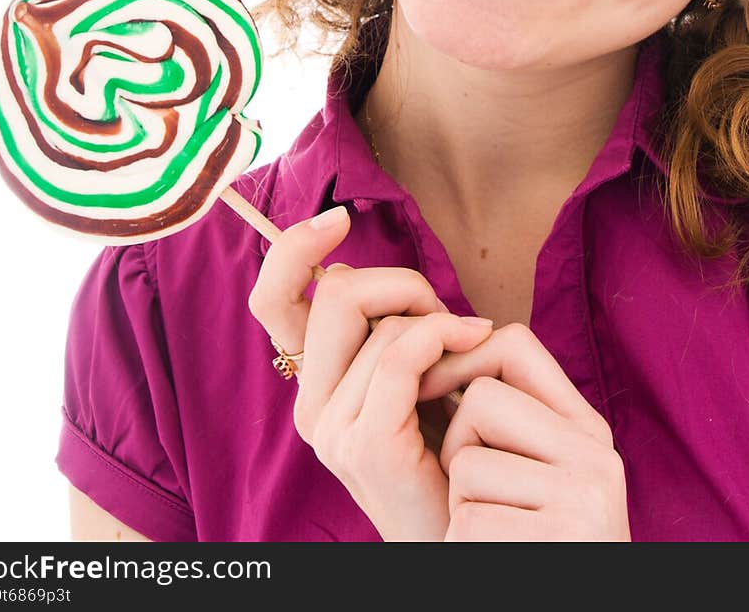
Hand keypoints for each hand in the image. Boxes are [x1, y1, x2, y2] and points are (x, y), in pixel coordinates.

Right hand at [247, 204, 493, 540]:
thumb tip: (359, 267)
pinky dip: (445, 332)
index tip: (338, 219)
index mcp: (313, 383)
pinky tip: (476, 341)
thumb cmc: (452, 445)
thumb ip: (383, 330)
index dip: (294, 249)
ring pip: (380, 321)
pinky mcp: (365, 444)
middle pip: (334, 291)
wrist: (472, 529)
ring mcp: (331, 429)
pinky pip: (403, 352)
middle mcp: (309, 405)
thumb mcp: (411, 376)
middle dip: (400, 282)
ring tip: (468, 344)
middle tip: (443, 314)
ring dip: (437, 315)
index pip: (273, 299)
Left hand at [417, 322, 630, 540]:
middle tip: (478, 492)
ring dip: (459, 503)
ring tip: (493, 533)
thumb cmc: (532, 543)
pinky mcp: (558, 541)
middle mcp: (596, 457)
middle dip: (458, 443)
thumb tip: (431, 341)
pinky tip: (490, 558)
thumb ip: (507, 415)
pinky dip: (462, 544)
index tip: (434, 390)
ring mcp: (583, 500)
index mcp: (589, 430)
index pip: (514, 345)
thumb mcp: (537, 471)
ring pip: (467, 464)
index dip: (460, 359)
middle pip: (480, 401)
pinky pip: (468, 520)